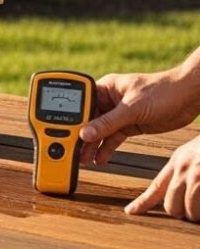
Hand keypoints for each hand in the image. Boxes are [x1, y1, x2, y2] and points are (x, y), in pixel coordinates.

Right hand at [79, 68, 199, 165]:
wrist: (190, 97)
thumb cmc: (163, 91)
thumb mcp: (132, 109)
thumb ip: (108, 122)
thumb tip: (85, 134)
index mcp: (106, 88)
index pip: (82, 103)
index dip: (71, 117)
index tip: (62, 133)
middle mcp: (110, 100)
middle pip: (89, 120)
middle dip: (80, 136)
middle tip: (71, 151)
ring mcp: (120, 114)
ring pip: (100, 131)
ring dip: (92, 145)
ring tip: (82, 160)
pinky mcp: (130, 125)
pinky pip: (113, 138)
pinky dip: (106, 149)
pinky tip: (100, 159)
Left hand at [126, 135, 199, 221]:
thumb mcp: (195, 155)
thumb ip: (184, 171)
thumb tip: (178, 199)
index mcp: (178, 161)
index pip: (156, 187)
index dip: (143, 202)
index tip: (130, 212)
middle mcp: (184, 168)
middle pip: (172, 206)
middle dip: (184, 213)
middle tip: (196, 211)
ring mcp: (198, 175)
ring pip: (190, 211)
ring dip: (198, 215)